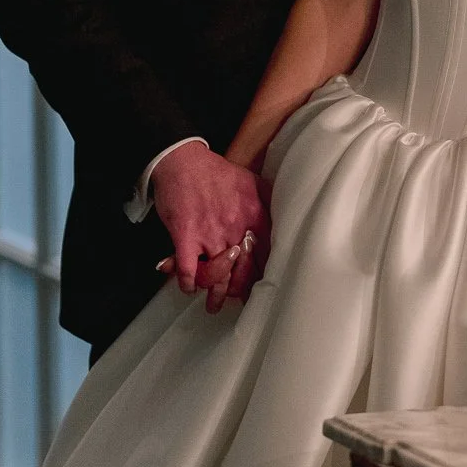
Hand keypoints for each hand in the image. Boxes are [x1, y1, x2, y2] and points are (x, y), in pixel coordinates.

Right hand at [152, 143, 268, 312]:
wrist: (182, 160)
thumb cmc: (215, 172)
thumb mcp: (252, 181)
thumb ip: (270, 200)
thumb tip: (285, 216)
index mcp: (254, 216)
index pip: (266, 254)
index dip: (265, 275)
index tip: (265, 288)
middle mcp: (235, 228)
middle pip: (243, 271)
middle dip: (240, 291)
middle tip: (239, 302)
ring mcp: (209, 233)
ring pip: (217, 275)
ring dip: (215, 294)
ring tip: (214, 305)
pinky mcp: (185, 235)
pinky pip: (188, 268)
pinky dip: (188, 282)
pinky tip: (189, 288)